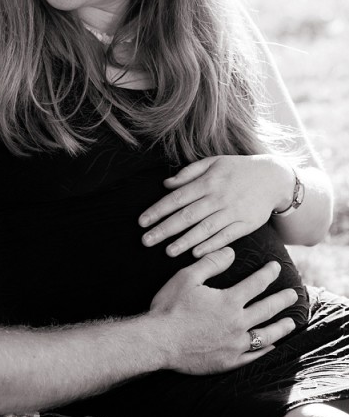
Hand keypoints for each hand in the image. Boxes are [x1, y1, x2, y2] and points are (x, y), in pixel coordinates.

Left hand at [139, 154, 294, 257]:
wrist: (274, 178)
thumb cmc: (237, 169)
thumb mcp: (213, 162)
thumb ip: (189, 173)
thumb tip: (166, 184)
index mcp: (208, 181)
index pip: (177, 198)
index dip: (158, 210)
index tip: (142, 222)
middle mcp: (218, 197)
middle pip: (187, 215)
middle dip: (164, 229)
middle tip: (146, 241)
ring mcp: (233, 211)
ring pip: (205, 228)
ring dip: (185, 241)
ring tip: (167, 251)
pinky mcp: (246, 224)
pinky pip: (226, 236)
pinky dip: (211, 245)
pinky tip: (196, 254)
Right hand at [148, 247, 296, 374]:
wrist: (157, 341)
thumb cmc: (170, 307)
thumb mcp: (187, 277)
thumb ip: (211, 263)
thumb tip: (230, 251)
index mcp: (229, 301)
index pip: (256, 284)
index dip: (267, 274)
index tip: (276, 267)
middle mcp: (237, 323)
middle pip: (267, 309)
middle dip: (282, 300)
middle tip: (294, 295)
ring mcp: (234, 345)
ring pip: (266, 336)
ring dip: (281, 327)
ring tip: (291, 322)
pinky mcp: (227, 361)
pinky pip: (253, 357)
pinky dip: (265, 352)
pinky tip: (271, 348)